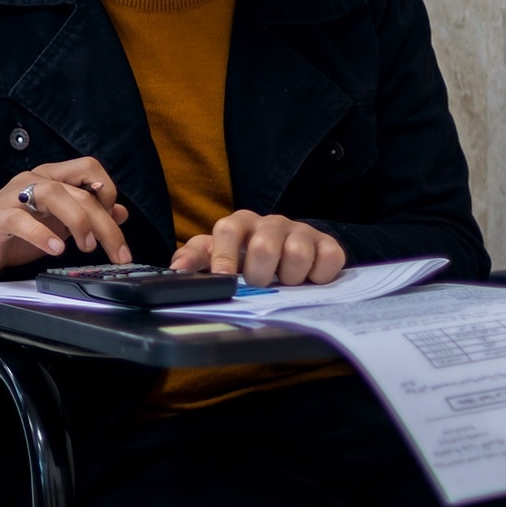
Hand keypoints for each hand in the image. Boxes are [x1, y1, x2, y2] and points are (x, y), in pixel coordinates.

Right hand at [0, 158, 130, 279]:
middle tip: (118, 252)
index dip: (108, 192)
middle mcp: (34, 180)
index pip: (89, 169)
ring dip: (78, 222)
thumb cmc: (17, 233)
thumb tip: (121, 212)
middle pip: (79, 190)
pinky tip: (56, 249)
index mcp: (51, 177)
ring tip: (86, 247)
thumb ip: (87, 216)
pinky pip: (21, 219)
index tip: (115, 223)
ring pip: (53, 194)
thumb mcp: (59, 224)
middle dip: (105, 223)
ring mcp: (14, 196)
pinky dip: (42, 234)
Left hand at [171, 211, 345, 286]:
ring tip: (285, 282)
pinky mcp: (327, 244)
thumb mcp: (215, 256)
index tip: (224, 279)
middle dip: (260, 273)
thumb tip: (176, 268)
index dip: (224, 256)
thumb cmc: (245, 256)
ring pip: (297, 253)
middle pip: (264, 245)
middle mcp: (271, 223)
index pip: (228, 230)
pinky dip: (319, 276)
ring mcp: (301, 232)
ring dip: (290, 277)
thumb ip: (195, 259)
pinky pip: (329, 259)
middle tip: (260, 283)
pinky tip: (310, 280)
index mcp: (241, 223)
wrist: (288, 252)